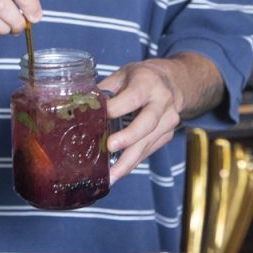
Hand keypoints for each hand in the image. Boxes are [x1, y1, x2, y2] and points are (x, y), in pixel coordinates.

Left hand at [99, 58, 185, 182]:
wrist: (172, 83)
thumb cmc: (140, 78)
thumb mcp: (122, 75)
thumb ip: (104, 90)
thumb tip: (80, 108)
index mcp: (148, 83)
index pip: (132, 98)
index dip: (115, 108)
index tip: (97, 118)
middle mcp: (162, 102)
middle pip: (147, 123)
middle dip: (128, 137)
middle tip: (109, 147)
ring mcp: (168, 121)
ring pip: (148, 143)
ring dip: (128, 161)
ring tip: (110, 176)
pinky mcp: (167, 136)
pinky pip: (148, 151)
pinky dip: (132, 162)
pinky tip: (118, 172)